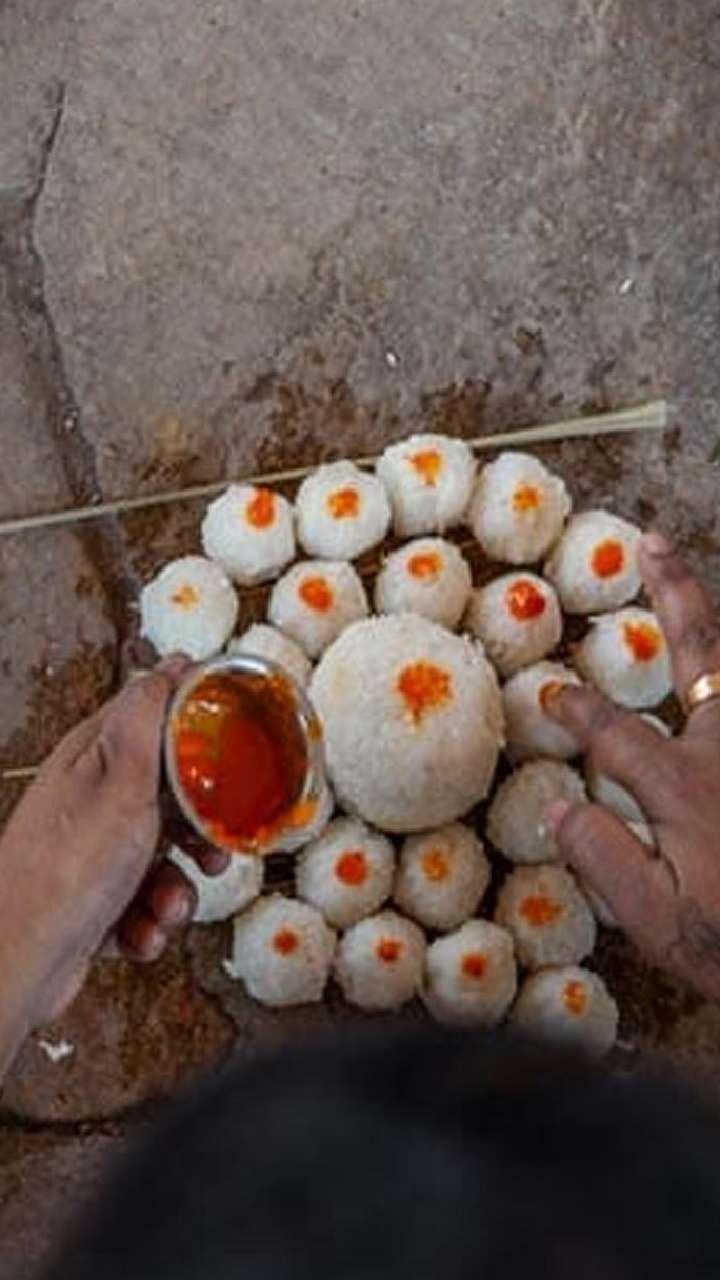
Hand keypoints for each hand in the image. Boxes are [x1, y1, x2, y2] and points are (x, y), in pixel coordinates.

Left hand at [0, 660, 225, 1074]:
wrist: (21, 962)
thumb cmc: (65, 872)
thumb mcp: (121, 781)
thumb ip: (148, 719)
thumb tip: (173, 663)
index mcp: (95, 758)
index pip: (154, 718)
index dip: (198, 730)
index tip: (232, 748)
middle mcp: (92, 801)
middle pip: (171, 796)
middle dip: (201, 831)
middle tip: (212, 849)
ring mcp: (93, 853)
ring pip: (165, 859)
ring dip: (177, 891)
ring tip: (166, 907)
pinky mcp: (96, 901)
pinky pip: (147, 903)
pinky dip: (151, 923)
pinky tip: (139, 933)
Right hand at [546, 532, 719, 1000]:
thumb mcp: (657, 920)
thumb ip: (604, 859)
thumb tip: (555, 806)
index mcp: (686, 789)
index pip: (615, 733)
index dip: (578, 711)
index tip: (551, 695)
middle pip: (701, 654)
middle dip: (672, 594)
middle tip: (651, 543)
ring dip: (708, 615)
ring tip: (684, 571)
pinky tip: (710, 659)